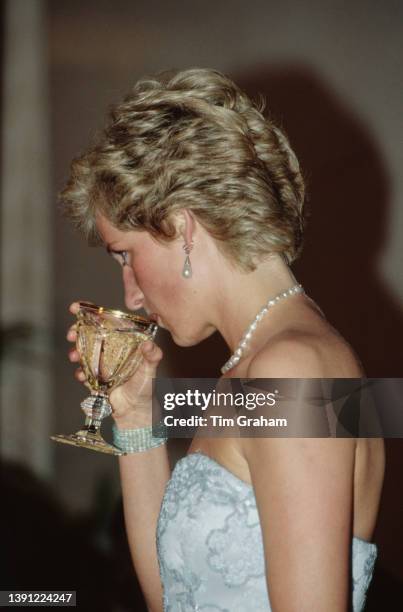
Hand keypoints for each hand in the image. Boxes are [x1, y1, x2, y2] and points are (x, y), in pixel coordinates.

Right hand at [67, 301, 163, 428]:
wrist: (135, 409)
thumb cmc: (145, 385)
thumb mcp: (151, 368)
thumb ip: (152, 355)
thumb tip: (149, 345)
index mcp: (123, 340)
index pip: (106, 320)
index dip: (91, 312)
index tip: (77, 307)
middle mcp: (110, 348)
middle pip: (88, 332)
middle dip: (76, 330)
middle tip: (72, 333)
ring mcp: (100, 361)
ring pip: (82, 350)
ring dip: (74, 351)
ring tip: (74, 356)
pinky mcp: (94, 376)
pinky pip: (82, 370)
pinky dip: (80, 372)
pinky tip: (82, 376)